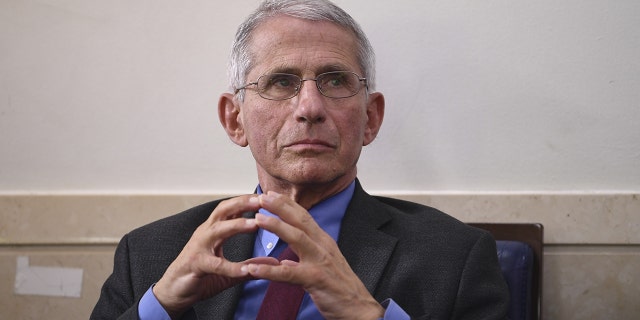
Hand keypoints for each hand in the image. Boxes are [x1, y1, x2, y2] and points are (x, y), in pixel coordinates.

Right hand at [153, 195, 278, 317]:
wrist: (173, 291)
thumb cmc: (199, 275)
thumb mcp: (229, 270)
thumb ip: (250, 265)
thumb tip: (273, 263)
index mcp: (213, 230)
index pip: (231, 208)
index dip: (247, 200)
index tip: (266, 196)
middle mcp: (205, 233)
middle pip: (223, 210)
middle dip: (242, 203)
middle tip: (262, 200)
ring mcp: (199, 247)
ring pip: (217, 230)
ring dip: (237, 225)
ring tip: (255, 223)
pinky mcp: (195, 264)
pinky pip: (214, 264)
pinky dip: (230, 267)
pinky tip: (244, 270)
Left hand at [244, 191, 384, 319]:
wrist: (359, 309)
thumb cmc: (341, 289)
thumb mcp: (325, 266)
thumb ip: (307, 259)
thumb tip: (288, 261)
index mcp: (323, 242)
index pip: (304, 217)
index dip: (287, 204)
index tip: (271, 194)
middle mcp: (323, 247)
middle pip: (300, 220)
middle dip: (280, 207)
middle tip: (261, 197)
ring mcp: (320, 262)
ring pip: (296, 238)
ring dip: (276, 227)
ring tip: (258, 219)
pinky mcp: (316, 279)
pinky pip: (288, 273)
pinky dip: (269, 270)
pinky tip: (254, 268)